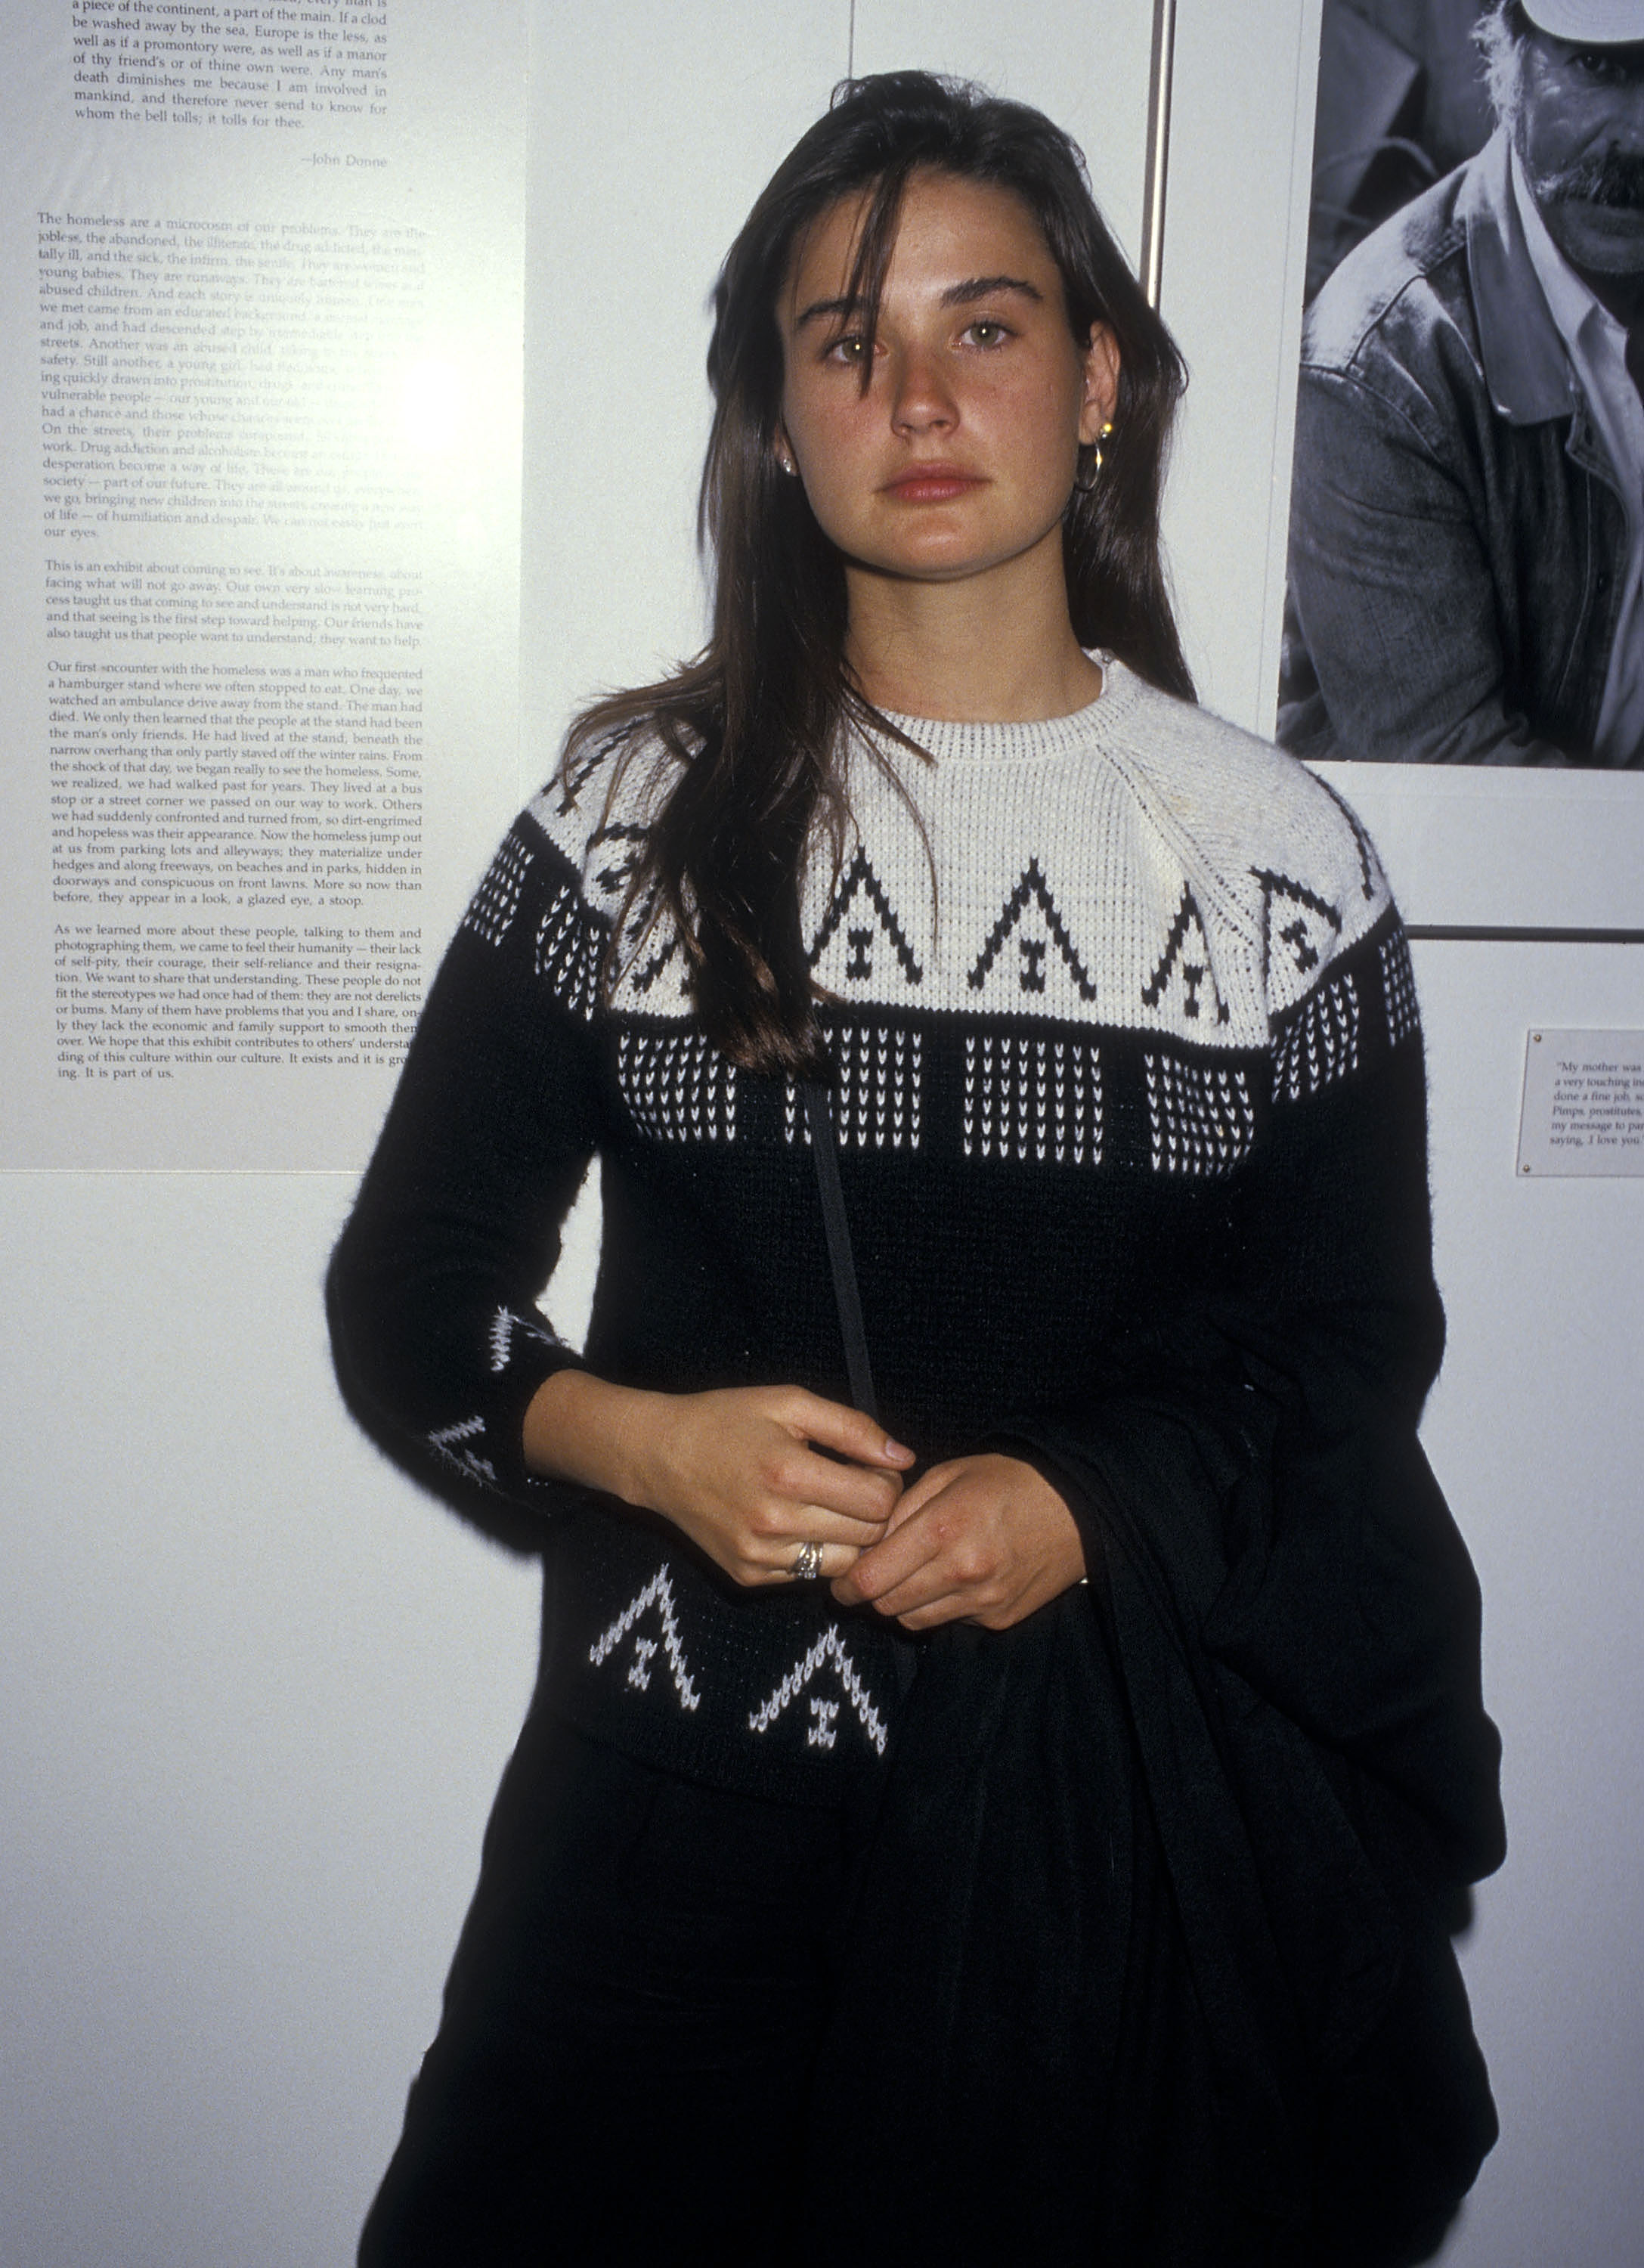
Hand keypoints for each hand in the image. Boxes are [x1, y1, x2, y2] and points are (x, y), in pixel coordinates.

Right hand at [524, 1371, 912, 1587]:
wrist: (657, 1456)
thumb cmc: (726, 1420)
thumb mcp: (789, 1403)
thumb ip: (852, 1428)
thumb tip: (904, 1458)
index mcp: (789, 1472)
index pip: (878, 1502)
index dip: (888, 1485)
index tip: (873, 1471)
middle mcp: (774, 1521)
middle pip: (867, 1537)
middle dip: (875, 1513)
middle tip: (856, 1488)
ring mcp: (759, 1555)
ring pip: (843, 1565)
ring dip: (850, 1539)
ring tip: (831, 1509)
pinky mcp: (748, 1576)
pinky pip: (808, 1576)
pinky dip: (815, 1553)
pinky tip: (797, 1525)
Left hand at [829, 1452, 1085, 1631]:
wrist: (1079, 1506)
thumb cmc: (1009, 1481)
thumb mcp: (950, 1474)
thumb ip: (902, 1508)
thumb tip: (867, 1539)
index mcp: (943, 1528)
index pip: (872, 1577)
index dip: (846, 1584)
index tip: (840, 1579)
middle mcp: (961, 1571)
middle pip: (887, 1606)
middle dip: (870, 1594)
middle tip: (870, 1577)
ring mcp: (983, 1600)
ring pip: (914, 1621)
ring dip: (902, 1603)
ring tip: (911, 1576)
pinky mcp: (999, 1618)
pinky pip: (950, 1621)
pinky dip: (939, 1606)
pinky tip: (951, 1579)